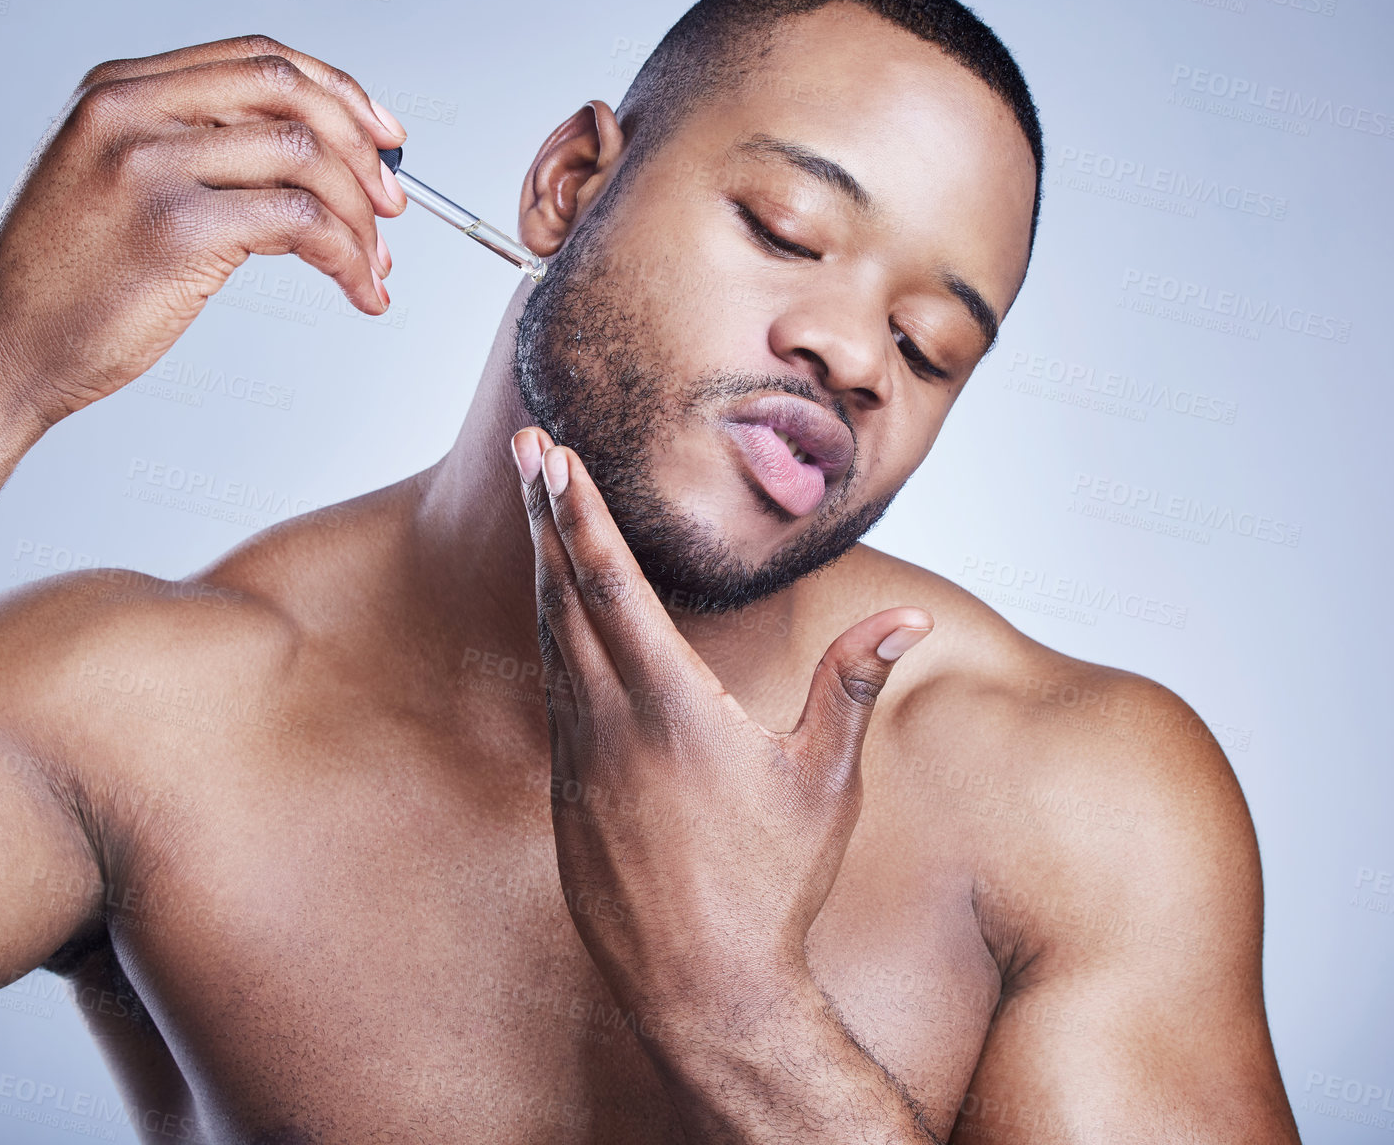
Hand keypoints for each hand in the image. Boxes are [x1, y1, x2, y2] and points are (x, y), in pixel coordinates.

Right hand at [0, 35, 406, 425]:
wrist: (5, 352)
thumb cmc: (69, 285)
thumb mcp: (120, 186)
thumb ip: (198, 155)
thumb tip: (311, 162)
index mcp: (120, 90)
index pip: (258, 58)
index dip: (337, 91)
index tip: (383, 135)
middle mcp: (130, 111)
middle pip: (290, 91)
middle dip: (362, 147)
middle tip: (392, 205)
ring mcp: (149, 165)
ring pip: (305, 157)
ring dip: (360, 216)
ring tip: (373, 265)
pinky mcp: (175, 227)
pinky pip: (299, 220)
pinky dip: (347, 256)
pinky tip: (357, 288)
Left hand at [512, 427, 932, 1039]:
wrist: (704, 988)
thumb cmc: (771, 885)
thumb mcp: (825, 782)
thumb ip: (852, 685)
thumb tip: (910, 619)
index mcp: (669, 705)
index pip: (612, 583)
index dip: (580, 511)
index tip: (555, 456)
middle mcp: (609, 722)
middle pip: (564, 594)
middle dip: (547, 513)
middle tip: (526, 447)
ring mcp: (578, 760)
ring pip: (550, 641)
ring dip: (544, 571)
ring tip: (539, 512)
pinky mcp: (565, 795)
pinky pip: (552, 695)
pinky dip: (551, 639)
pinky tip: (555, 617)